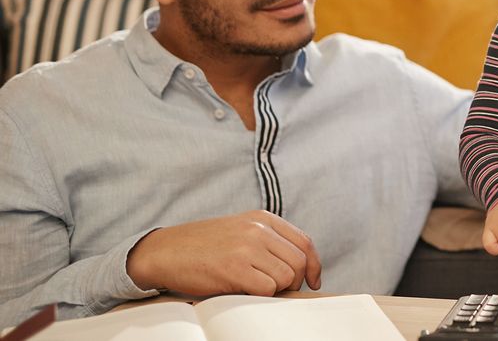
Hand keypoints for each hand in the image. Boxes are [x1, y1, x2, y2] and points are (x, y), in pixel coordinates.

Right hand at [126, 210, 320, 295]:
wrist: (165, 251)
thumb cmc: (203, 246)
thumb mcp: (241, 231)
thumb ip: (268, 241)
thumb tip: (301, 266)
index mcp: (263, 219)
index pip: (305, 243)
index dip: (314, 266)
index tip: (313, 282)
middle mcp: (258, 230)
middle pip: (299, 262)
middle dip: (294, 282)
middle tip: (276, 290)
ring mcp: (247, 247)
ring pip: (287, 277)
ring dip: (276, 289)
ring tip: (255, 288)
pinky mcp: (235, 267)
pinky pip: (267, 288)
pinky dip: (261, 296)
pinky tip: (244, 291)